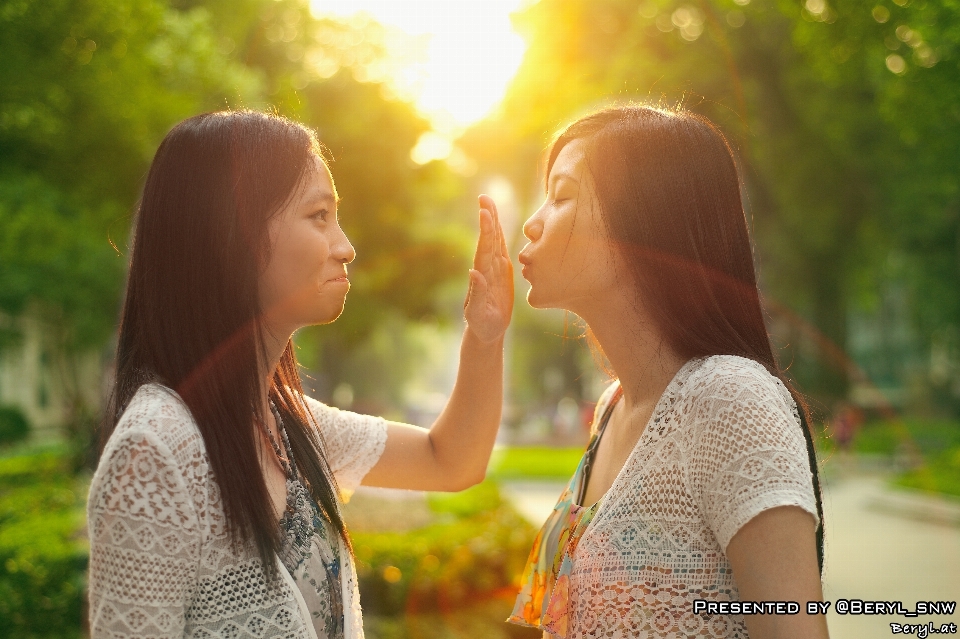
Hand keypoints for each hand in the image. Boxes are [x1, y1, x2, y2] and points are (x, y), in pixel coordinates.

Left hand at [464, 194, 513, 342]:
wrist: (486, 331)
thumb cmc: (481, 324)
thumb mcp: (478, 312)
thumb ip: (477, 293)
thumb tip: (474, 272)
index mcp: (482, 275)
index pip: (484, 248)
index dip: (485, 230)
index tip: (484, 212)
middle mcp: (487, 268)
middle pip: (488, 239)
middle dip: (488, 218)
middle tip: (484, 197)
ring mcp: (494, 269)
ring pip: (494, 241)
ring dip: (492, 222)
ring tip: (489, 203)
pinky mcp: (501, 273)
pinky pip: (501, 250)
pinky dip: (500, 235)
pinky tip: (498, 223)